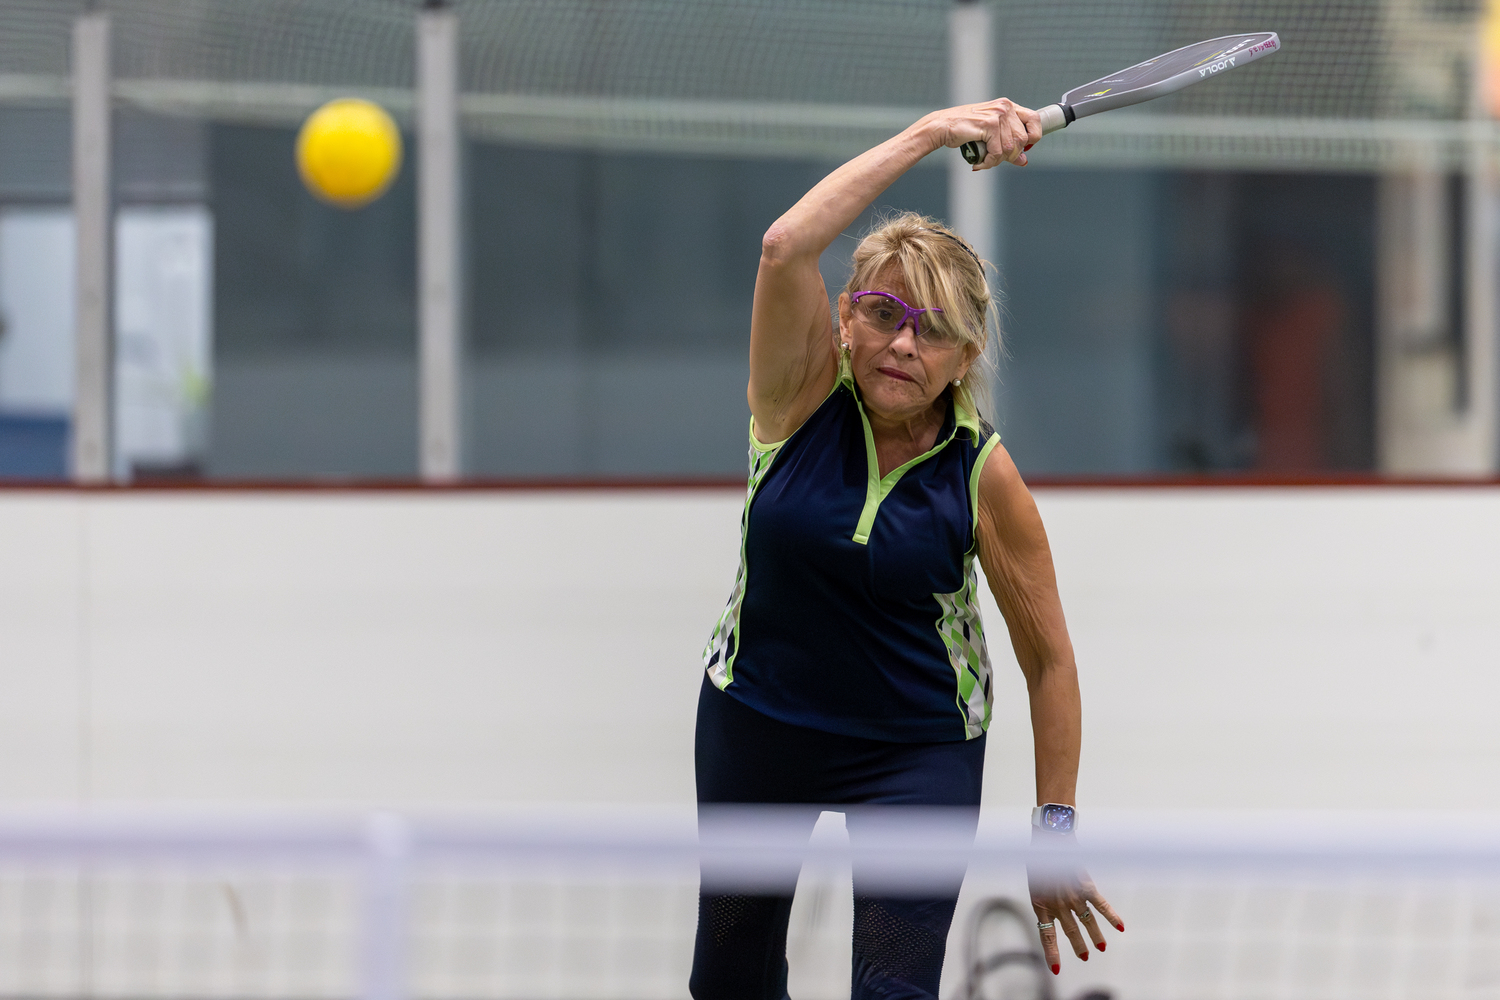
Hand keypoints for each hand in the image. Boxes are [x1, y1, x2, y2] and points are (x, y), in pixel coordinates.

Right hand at [925, 98, 1041, 168]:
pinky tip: (979, 162)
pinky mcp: (989, 124)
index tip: (1024, 148)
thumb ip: (1008, 144)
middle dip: (1010, 155)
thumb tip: (1023, 160)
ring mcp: (998, 114)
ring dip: (997, 161)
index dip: (1034, 136)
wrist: (942, 127)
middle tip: (995, 159)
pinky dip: (989, 162)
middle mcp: (1005, 107)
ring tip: (985, 161)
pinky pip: (998, 151)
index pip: (1035, 119)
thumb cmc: (964, 129)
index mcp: (1007, 106)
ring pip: (1010, 148)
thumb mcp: (990, 135)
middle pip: (1023, 139)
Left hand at [1028, 861, 1123, 974]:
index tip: (1056, 969)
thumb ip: (1044, 897)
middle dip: (1078, 945)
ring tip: (1100, 948)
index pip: (1047, 935)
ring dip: (1095, 935)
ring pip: (1087, 922)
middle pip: (1071, 931)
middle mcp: (1057, 903)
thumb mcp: (1034, 882)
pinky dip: (1112, 916)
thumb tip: (1051, 909)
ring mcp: (1072, 896)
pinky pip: (1101, 905)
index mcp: (1040, 903)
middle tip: (1084, 957)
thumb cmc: (1038, 857)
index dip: (1052, 953)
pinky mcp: (1085, 885)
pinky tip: (1120, 927)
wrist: (1048, 838)